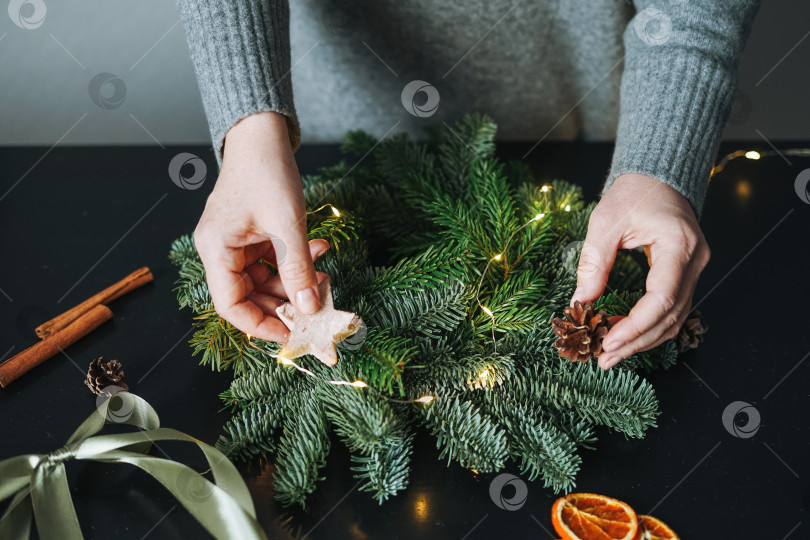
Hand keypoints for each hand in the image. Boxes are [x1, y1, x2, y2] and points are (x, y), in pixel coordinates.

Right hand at [194, 111, 328, 342]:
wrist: (263, 133)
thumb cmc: (267, 172)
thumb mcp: (287, 224)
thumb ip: (298, 269)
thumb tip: (308, 308)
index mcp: (216, 250)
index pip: (231, 306)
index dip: (261, 325)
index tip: (293, 334)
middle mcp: (220, 250)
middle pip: (250, 296)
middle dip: (286, 303)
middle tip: (319, 307)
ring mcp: (236, 243)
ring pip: (265, 280)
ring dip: (296, 282)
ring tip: (324, 275)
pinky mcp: (252, 235)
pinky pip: (273, 260)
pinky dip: (296, 261)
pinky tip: (319, 249)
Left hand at [572, 173, 709, 368]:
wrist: (657, 177)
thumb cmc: (633, 192)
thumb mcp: (605, 222)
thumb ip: (593, 262)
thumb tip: (580, 301)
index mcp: (679, 245)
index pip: (663, 298)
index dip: (636, 325)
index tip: (608, 341)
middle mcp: (695, 261)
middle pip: (671, 315)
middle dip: (637, 341)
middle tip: (605, 359)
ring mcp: (694, 269)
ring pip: (675, 317)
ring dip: (644, 340)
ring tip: (611, 355)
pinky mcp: (685, 274)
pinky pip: (672, 308)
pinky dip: (649, 326)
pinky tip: (627, 337)